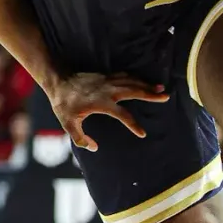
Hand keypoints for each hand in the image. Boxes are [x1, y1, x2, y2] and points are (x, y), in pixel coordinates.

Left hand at [45, 73, 168, 151]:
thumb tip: (94, 147)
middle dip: (150, 94)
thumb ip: (80, 138)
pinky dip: (137, 78)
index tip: (143, 134)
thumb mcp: (68, 124)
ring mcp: (108, 80)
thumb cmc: (63, 103)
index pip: (123, 115)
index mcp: (101, 103)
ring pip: (132, 81)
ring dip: (147, 84)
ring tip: (161, 88)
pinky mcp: (106, 75)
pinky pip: (126, 76)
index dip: (133, 125)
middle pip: (134, 91)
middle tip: (165, 96)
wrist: (58, 80)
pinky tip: (144, 81)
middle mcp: (108, 90)